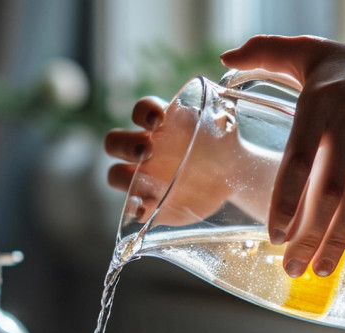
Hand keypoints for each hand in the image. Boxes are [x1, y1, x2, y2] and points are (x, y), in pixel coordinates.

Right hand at [104, 92, 247, 226]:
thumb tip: (223, 115)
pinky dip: (136, 208)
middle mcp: (145, 147)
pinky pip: (132, 206)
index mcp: (159, 124)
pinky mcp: (149, 201)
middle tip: (147, 150)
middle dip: (126, 144)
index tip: (159, 120)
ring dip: (123, 176)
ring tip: (145, 183)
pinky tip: (148, 209)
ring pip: (116, 174)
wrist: (230, 176)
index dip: (143, 112)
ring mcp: (143, 176)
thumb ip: (219, 119)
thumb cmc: (221, 145)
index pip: (141, 111)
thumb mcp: (223, 128)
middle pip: (115, 142)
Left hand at [221, 35, 344, 276]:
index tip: (274, 236)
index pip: (298, 158)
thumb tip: (224, 56)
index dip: (286, 200)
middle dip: (308, 234)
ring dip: (339, 241)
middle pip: (327, 189)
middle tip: (291, 268)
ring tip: (321, 271)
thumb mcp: (313, 54)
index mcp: (320, 100)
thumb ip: (268, 52)